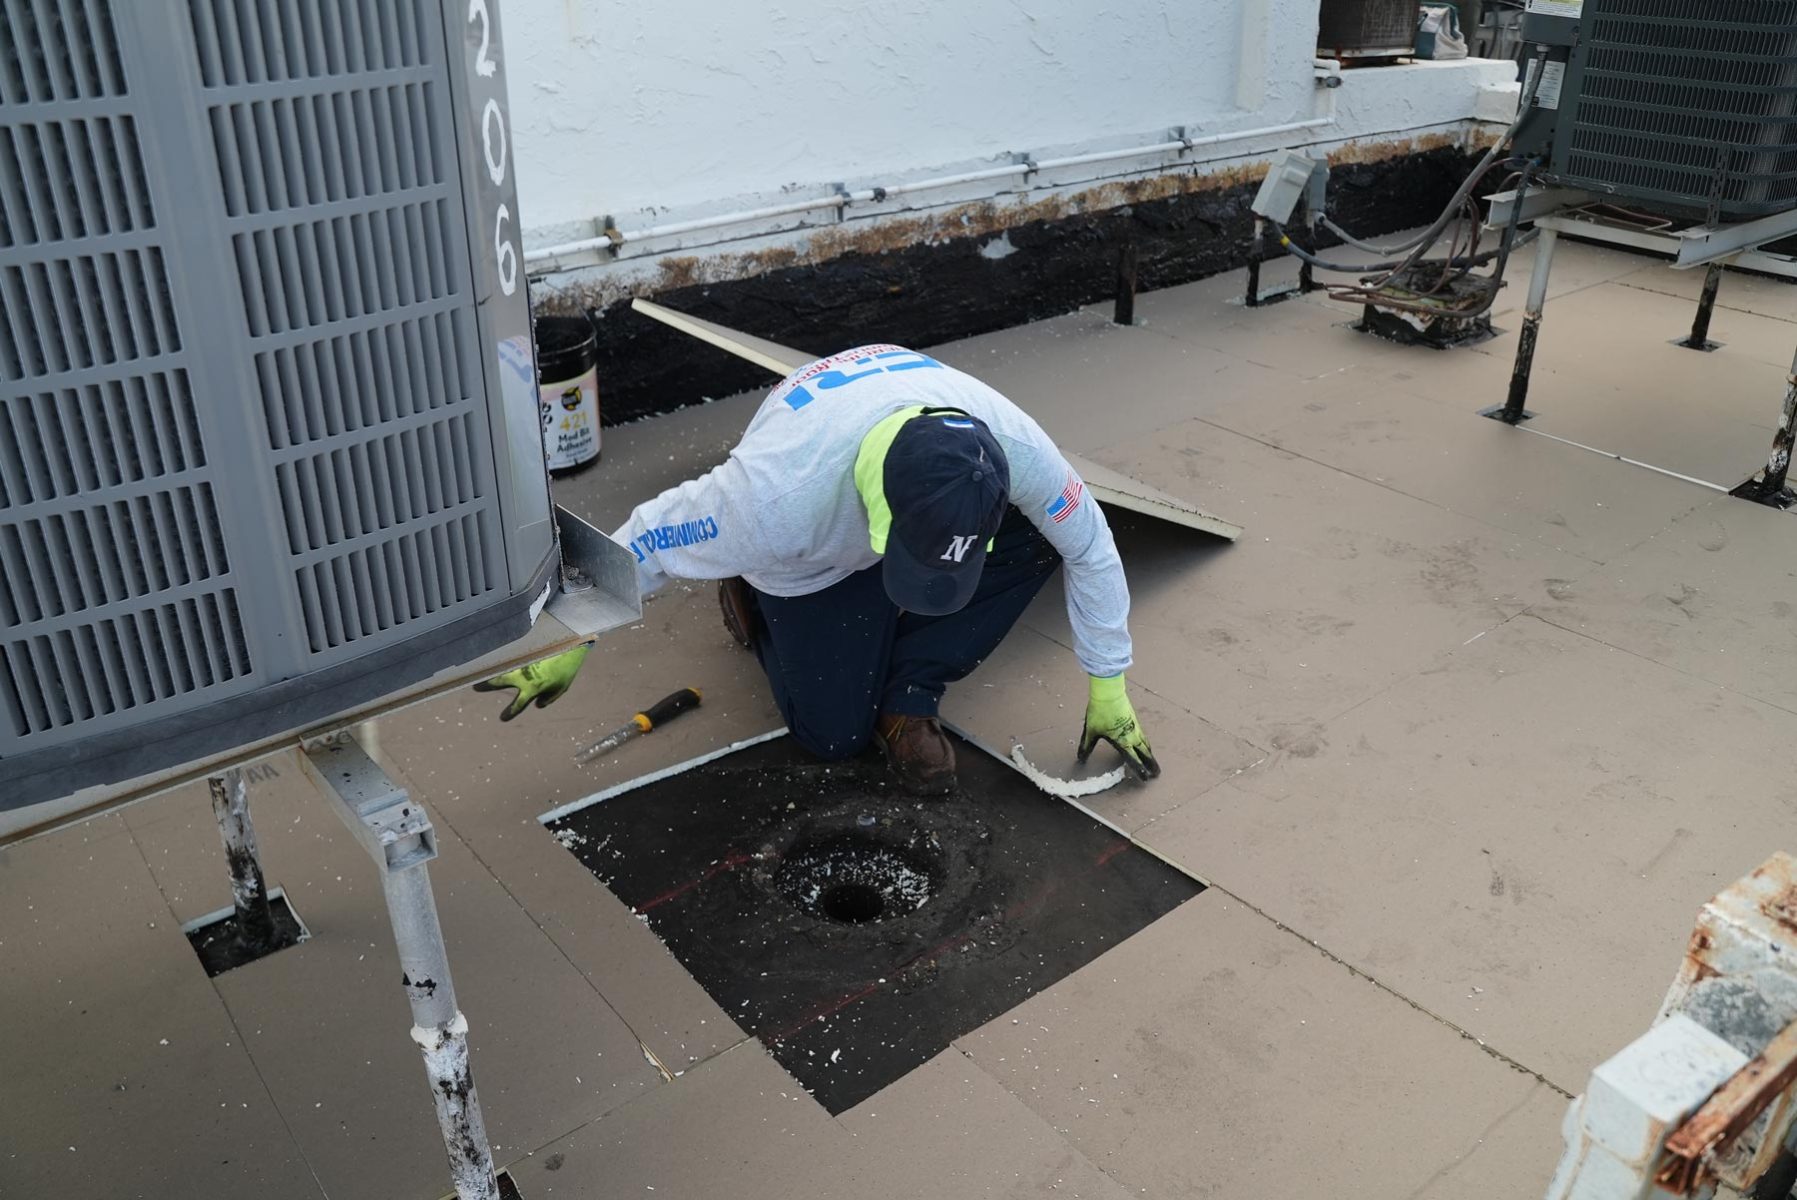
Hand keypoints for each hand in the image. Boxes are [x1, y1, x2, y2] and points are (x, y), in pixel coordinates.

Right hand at [472, 644, 591, 720]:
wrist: (570, 646)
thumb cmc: (566, 669)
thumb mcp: (560, 689)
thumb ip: (548, 699)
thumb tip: (538, 705)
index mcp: (532, 688)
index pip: (517, 705)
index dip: (509, 713)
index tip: (502, 718)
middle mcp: (523, 676)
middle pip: (500, 682)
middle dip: (487, 685)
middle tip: (475, 687)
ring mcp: (522, 662)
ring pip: (501, 666)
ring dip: (489, 668)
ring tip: (477, 668)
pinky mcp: (524, 650)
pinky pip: (509, 654)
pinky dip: (500, 656)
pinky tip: (489, 654)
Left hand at [1078, 673, 1159, 779]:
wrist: (1109, 693)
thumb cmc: (1100, 712)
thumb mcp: (1091, 731)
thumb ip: (1086, 746)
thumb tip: (1080, 759)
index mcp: (1123, 742)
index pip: (1134, 760)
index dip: (1140, 771)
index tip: (1146, 779)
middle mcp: (1132, 737)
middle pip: (1145, 753)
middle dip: (1151, 765)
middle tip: (1157, 774)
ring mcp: (1136, 728)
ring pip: (1146, 744)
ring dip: (1150, 754)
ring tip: (1153, 761)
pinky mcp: (1135, 720)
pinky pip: (1143, 736)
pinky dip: (1146, 744)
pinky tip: (1145, 744)